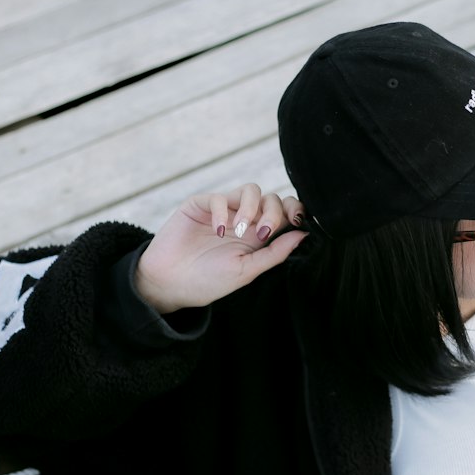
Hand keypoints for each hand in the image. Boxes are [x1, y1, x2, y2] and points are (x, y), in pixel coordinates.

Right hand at [134, 185, 307, 312]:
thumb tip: (304, 234)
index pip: (284, 214)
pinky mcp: (201, 205)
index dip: (294, 211)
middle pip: (271, 199)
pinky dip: (222, 212)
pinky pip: (219, 197)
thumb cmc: (208, 282)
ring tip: (240, 229)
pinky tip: (218, 231)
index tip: (298, 221)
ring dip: (251, 207)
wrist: (169, 284)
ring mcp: (223, 211)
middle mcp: (244, 220)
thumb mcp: (247, 270)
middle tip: (264, 232)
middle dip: (274, 212)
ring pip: (250, 190)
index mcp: (258, 237)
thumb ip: (275, 253)